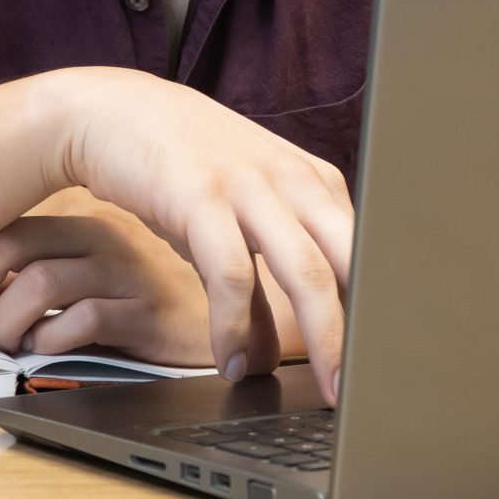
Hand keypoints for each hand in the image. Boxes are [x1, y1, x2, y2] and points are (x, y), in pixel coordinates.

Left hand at [0, 192, 212, 367]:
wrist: (232, 315)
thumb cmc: (147, 300)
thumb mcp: (83, 279)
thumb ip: (31, 278)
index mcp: (77, 218)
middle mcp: (97, 232)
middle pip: (5, 245)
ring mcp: (123, 266)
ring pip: (37, 282)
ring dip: (5, 324)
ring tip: (9, 346)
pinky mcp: (146, 306)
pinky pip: (83, 318)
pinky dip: (52, 341)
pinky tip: (51, 351)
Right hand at [35, 66, 352, 399]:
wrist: (110, 111)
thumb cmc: (180, 168)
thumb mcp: (237, 215)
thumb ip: (266, 274)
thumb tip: (281, 350)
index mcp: (312, 180)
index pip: (365, 250)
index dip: (380, 308)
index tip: (388, 359)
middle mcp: (291, 179)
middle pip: (351, 262)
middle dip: (368, 330)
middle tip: (375, 386)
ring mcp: (249, 184)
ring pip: (306, 268)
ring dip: (320, 337)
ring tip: (323, 387)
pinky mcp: (200, 194)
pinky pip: (232, 270)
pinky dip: (235, 325)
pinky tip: (230, 359)